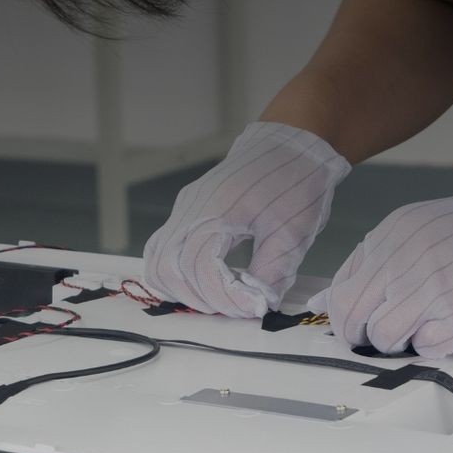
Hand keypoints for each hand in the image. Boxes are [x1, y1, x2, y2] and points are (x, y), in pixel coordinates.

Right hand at [144, 122, 351, 316]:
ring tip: (221, 299)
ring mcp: (184, 209)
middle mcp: (191, 209)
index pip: (202, 269)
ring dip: (183, 290)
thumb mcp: (292, 232)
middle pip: (170, 269)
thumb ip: (272, 272)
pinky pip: (162, 248)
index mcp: (217, 211)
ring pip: (158, 261)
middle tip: (237, 307)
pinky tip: (205, 282)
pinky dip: (175, 273)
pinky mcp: (186, 211)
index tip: (254, 307)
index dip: (225, 297)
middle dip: (203, 299)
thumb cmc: (294, 182)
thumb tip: (256, 305)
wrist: (291, 145)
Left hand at [310, 176, 452, 357]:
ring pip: (385, 338)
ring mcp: (432, 292)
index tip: (350, 324)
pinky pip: (425, 347)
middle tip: (373, 339)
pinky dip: (430, 345)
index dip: (342, 314)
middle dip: (360, 335)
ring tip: (415, 329)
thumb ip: (378, 259)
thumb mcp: (420, 227)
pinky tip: (445, 328)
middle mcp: (405, 263)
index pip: (343, 288)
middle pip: (355, 317)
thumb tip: (337, 298)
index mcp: (392, 236)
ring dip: (395, 342)